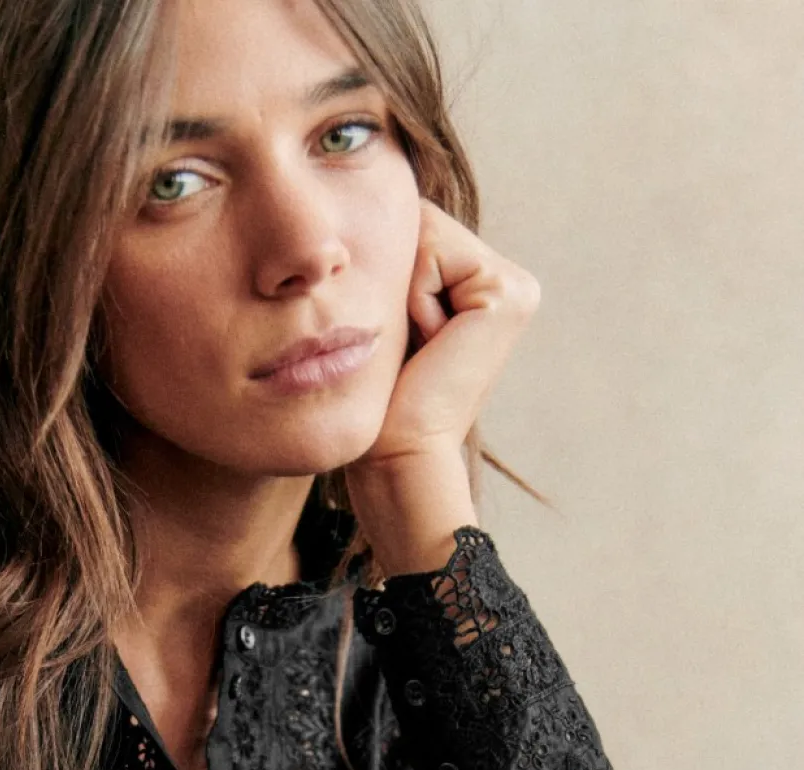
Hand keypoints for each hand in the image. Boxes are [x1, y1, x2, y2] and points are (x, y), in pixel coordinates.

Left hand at [345, 202, 540, 574]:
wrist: (398, 458)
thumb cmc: (377, 406)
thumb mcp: (381, 325)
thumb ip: (388, 269)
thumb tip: (354, 213)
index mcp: (478, 289)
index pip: (411, 230)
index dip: (382, 276)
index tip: (395, 342)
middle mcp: (504, 283)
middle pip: (417, 223)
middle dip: (391, 278)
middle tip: (404, 348)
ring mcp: (514, 287)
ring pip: (422, 232)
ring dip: (401, 290)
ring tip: (415, 348)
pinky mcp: (509, 294)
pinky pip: (432, 253)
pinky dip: (413, 297)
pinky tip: (428, 345)